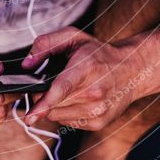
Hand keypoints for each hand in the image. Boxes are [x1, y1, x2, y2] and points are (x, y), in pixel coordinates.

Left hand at [21, 27, 149, 130]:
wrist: (132, 70)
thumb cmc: (99, 53)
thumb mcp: (74, 37)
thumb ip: (46, 44)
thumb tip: (27, 64)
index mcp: (87, 67)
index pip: (63, 88)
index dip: (44, 102)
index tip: (30, 115)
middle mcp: (94, 92)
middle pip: (54, 104)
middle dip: (43, 97)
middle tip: (48, 85)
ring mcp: (98, 110)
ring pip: (58, 116)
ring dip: (54, 106)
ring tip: (68, 90)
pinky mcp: (99, 122)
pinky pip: (68, 122)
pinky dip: (65, 113)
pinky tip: (77, 99)